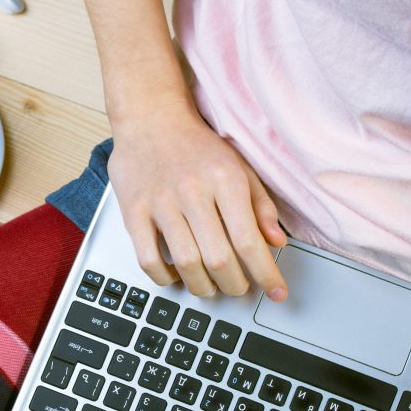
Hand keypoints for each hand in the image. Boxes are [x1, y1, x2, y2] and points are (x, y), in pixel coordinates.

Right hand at [108, 107, 288, 298]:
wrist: (150, 117)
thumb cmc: (196, 146)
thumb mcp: (240, 166)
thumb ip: (261, 205)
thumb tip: (276, 242)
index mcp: (225, 180)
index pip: (249, 240)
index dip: (266, 274)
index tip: (276, 293)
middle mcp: (193, 191)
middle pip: (219, 259)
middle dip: (235, 285)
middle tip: (239, 287)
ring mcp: (160, 203)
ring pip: (186, 264)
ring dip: (203, 287)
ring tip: (211, 286)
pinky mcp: (133, 211)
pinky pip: (148, 259)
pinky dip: (165, 277)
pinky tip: (176, 275)